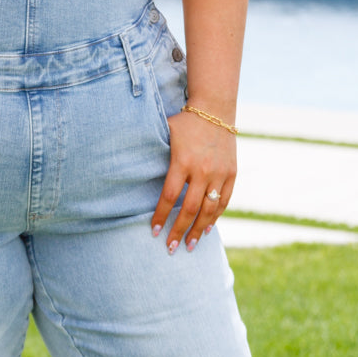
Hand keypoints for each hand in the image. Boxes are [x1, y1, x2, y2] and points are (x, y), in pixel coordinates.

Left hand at [150, 110, 235, 253]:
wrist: (216, 109)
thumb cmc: (184, 122)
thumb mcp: (164, 133)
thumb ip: (151, 152)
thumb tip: (125, 166)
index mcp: (182, 161)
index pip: (169, 196)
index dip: (160, 215)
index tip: (153, 231)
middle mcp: (202, 170)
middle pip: (189, 208)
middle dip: (179, 230)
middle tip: (171, 247)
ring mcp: (219, 173)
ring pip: (209, 209)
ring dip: (199, 230)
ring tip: (191, 246)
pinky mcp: (232, 173)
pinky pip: (224, 200)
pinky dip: (216, 216)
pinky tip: (208, 228)